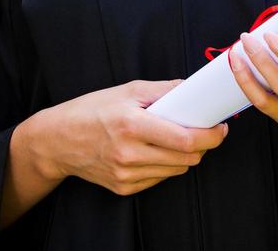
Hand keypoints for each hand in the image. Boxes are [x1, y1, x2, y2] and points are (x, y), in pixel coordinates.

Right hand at [23, 80, 227, 196]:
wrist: (57, 140)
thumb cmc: (92, 110)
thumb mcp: (127, 91)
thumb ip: (164, 90)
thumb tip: (194, 90)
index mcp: (131, 124)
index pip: (184, 139)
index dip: (210, 135)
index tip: (220, 128)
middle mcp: (129, 153)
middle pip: (186, 158)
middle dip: (203, 145)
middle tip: (206, 132)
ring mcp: (126, 174)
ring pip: (176, 170)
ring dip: (186, 156)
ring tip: (179, 139)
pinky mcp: (123, 187)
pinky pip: (159, 179)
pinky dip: (166, 165)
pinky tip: (157, 151)